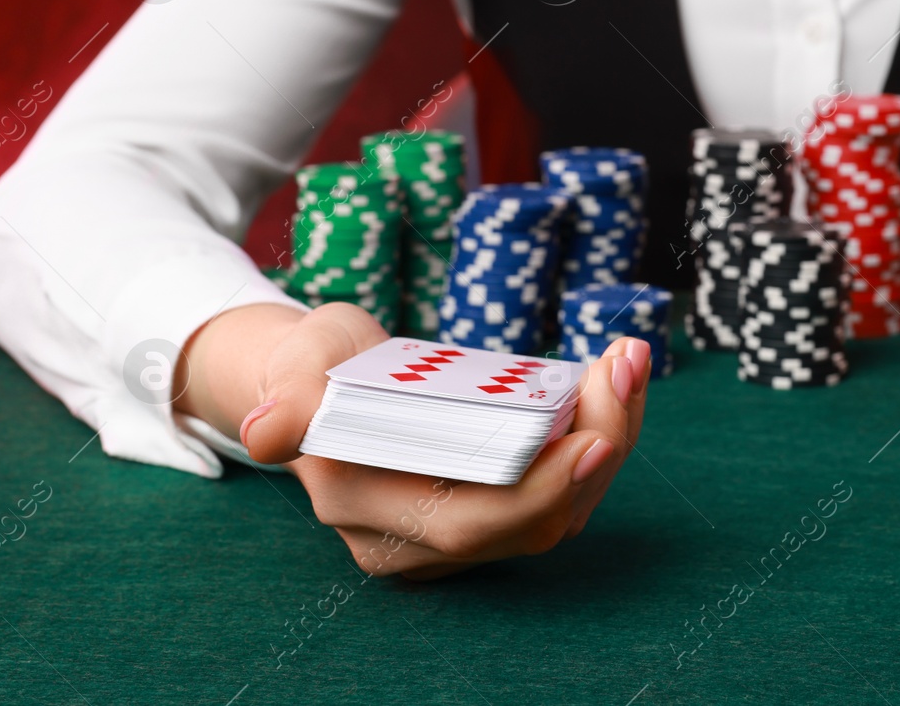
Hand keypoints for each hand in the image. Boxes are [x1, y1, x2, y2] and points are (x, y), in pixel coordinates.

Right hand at [174, 302, 649, 577]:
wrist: (325, 380)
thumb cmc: (316, 367)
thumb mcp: (299, 365)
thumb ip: (291, 396)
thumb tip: (271, 430)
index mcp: (366, 510)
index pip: (467, 522)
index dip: (535, 490)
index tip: (593, 436)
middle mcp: (417, 539)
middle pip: (530, 519)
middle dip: (595, 446)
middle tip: (624, 366)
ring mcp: (461, 531)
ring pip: (561, 506)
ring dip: (610, 435)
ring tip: (629, 359)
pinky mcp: (497, 507)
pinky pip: (565, 487)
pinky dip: (601, 434)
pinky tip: (617, 380)